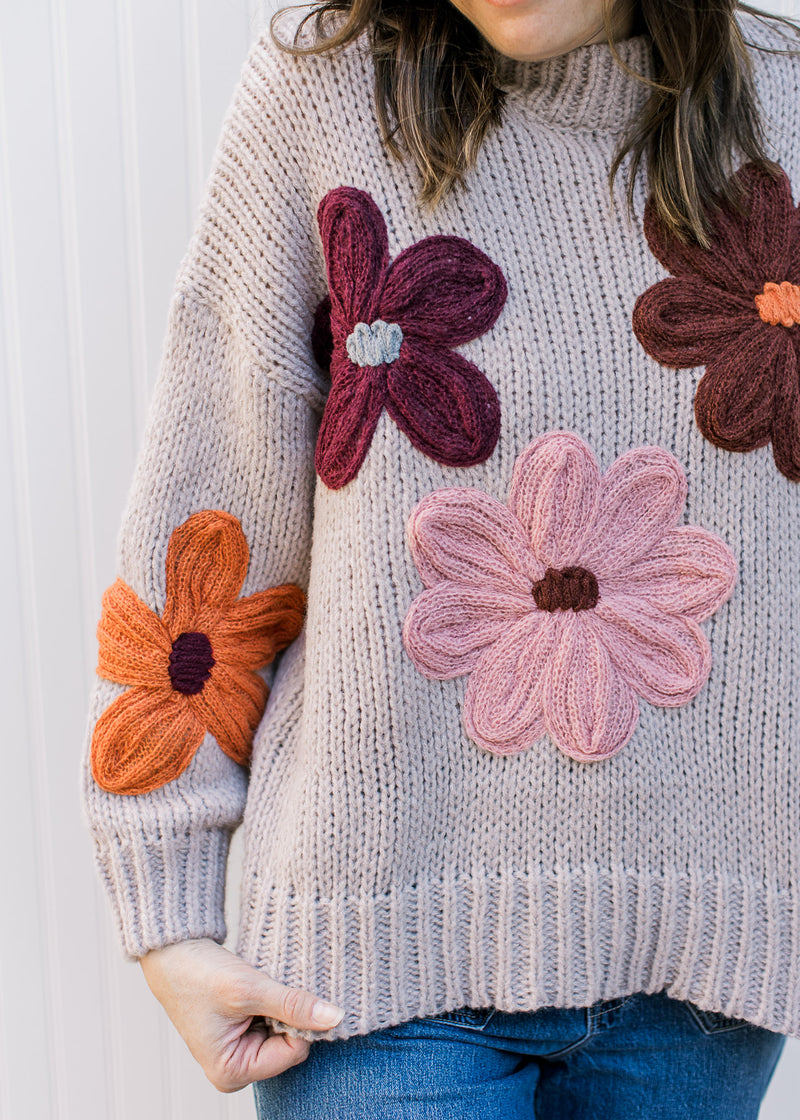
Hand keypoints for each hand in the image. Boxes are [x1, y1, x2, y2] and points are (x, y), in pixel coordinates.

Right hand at [138, 937, 344, 1091]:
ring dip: (280, 1004)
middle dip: (288, 1013)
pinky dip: (273, 1000)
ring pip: (285, 1028)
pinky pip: (274, 1019)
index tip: (282, 992)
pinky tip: (259, 985)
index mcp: (233, 1072)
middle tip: (268, 987)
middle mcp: (237, 1068)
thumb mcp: (249, 989)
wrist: (172, 951)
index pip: (295, 1052)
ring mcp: (240, 1050)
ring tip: (259, 984)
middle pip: (291, 1043)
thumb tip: (334, 1018)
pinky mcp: (243, 1031)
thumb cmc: (198, 974)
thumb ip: (293, 1005)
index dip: (297, 1021)